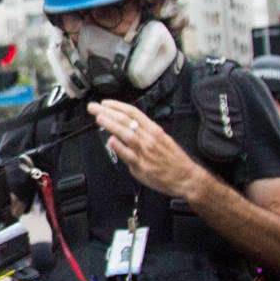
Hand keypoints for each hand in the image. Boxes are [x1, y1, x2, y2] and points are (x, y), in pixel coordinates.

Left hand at [87, 99, 204, 199]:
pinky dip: (118, 146)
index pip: (133, 112)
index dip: (117, 105)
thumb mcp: (161, 139)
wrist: (186, 177)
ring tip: (99, 118)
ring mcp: (144, 151)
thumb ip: (143, 133)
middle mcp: (149, 138)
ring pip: (126, 134)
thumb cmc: (173, 159)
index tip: (105, 103)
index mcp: (153, 130)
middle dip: (107, 112)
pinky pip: (127, 154)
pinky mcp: (141, 165)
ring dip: (111, 125)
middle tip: (93, 107)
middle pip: (126, 120)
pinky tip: (109, 140)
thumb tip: (125, 128)